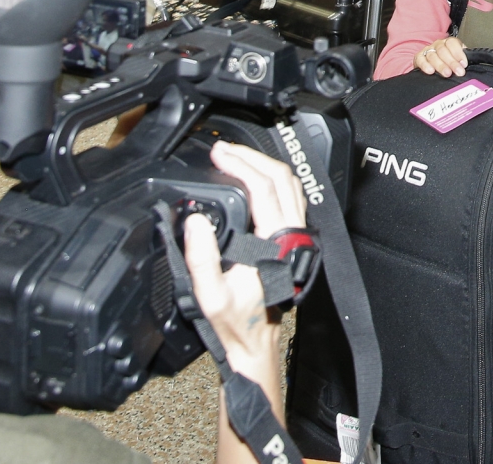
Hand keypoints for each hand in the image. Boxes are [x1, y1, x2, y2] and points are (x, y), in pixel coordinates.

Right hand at [185, 142, 305, 379]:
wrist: (257, 343)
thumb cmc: (237, 323)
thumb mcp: (208, 296)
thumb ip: (200, 258)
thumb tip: (196, 222)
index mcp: (275, 243)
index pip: (263, 188)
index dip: (239, 165)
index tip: (217, 155)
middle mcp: (292, 235)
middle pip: (281, 177)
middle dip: (251, 156)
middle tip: (223, 150)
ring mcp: (297, 236)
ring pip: (291, 184)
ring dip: (264, 164)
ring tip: (235, 157)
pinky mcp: (294, 239)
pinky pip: (291, 197)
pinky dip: (273, 179)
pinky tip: (254, 178)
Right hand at [414, 36, 468, 77]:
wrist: (431, 65)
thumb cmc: (448, 63)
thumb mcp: (458, 59)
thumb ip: (463, 61)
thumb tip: (468, 67)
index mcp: (449, 43)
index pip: (453, 43)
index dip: (459, 53)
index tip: (464, 64)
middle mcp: (438, 45)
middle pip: (443, 50)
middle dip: (452, 62)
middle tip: (459, 72)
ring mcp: (428, 50)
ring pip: (433, 55)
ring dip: (440, 65)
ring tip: (447, 74)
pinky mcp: (419, 57)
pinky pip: (420, 59)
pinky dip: (425, 65)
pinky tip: (430, 71)